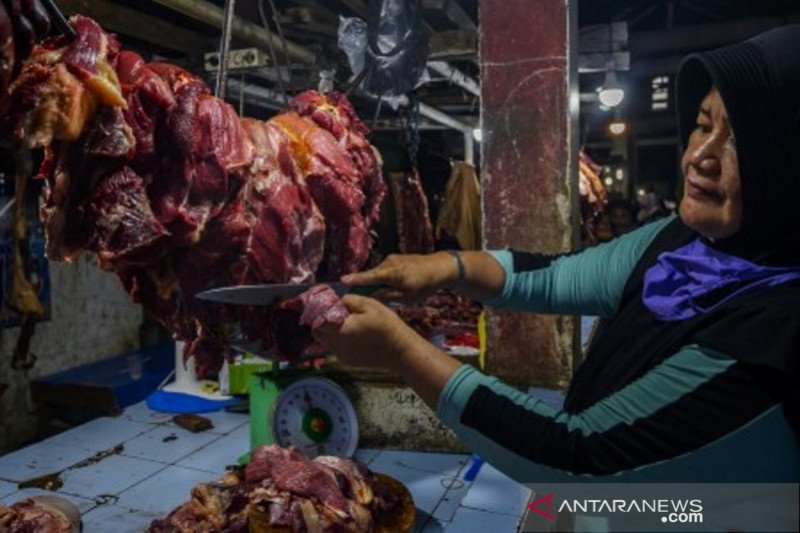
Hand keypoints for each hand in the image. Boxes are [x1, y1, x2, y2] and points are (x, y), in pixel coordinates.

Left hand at [314, 295, 422, 370]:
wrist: (400, 351)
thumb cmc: (386, 325)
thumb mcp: (370, 305)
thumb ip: (349, 300)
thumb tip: (338, 301)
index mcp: (341, 329)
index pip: (318, 320)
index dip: (320, 311)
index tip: (327, 305)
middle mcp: (337, 345)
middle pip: (318, 332)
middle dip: (322, 322)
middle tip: (335, 314)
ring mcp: (342, 355)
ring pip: (326, 341)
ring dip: (331, 332)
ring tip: (346, 324)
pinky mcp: (348, 361)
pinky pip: (336, 349)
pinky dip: (340, 341)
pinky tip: (355, 336)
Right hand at [341, 252, 457, 302]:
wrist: (440, 267)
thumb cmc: (424, 284)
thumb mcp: (407, 296)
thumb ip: (388, 296)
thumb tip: (372, 296)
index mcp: (392, 272)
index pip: (370, 276)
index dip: (356, 279)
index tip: (342, 280)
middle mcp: (389, 262)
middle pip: (372, 275)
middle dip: (364, 284)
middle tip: (356, 296)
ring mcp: (393, 259)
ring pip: (378, 273)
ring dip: (376, 282)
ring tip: (379, 293)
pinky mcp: (396, 259)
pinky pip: (384, 270)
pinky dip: (383, 278)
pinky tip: (389, 285)